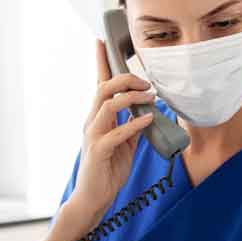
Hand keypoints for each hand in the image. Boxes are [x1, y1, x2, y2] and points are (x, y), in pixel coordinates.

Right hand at [69, 40, 156, 221]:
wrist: (93, 199)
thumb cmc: (107, 172)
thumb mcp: (125, 145)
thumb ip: (133, 127)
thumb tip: (147, 112)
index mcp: (97, 119)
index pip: (98, 85)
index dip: (100, 63)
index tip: (101, 41)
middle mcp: (92, 123)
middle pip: (103, 88)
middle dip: (125, 79)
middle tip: (146, 83)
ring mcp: (93, 136)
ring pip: (107, 105)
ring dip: (131, 97)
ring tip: (150, 98)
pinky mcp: (98, 151)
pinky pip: (117, 132)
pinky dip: (134, 123)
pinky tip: (148, 120)